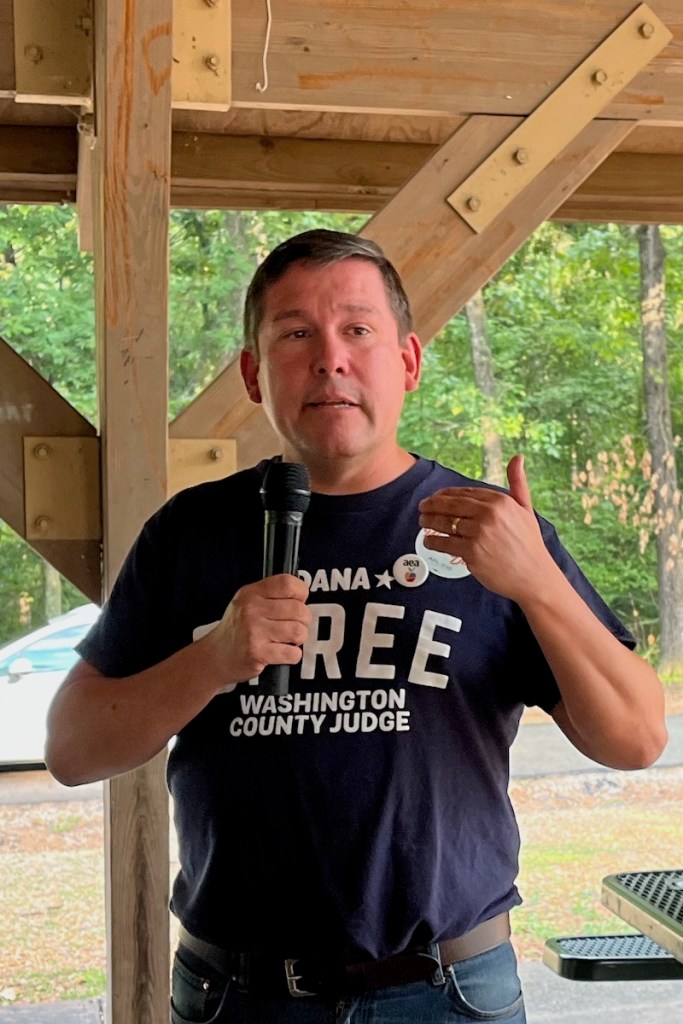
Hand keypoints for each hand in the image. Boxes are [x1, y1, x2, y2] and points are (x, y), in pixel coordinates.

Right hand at [206, 574, 310, 688]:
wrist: (216, 656)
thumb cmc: (237, 629)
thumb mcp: (247, 602)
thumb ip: (271, 595)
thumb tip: (302, 597)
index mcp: (252, 593)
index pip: (288, 583)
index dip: (301, 593)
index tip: (298, 602)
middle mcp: (252, 609)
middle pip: (299, 610)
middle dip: (303, 621)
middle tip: (293, 625)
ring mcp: (254, 631)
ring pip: (298, 631)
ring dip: (298, 639)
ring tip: (287, 640)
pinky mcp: (257, 653)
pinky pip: (292, 653)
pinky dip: (292, 655)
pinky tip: (281, 652)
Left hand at [418, 455, 552, 602]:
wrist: (534, 576)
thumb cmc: (529, 543)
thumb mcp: (526, 508)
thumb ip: (518, 482)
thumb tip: (518, 457)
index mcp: (500, 501)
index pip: (465, 493)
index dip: (446, 494)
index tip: (436, 497)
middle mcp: (488, 514)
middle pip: (451, 505)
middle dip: (432, 505)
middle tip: (422, 507)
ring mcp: (479, 534)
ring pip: (444, 523)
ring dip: (428, 521)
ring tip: (422, 522)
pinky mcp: (471, 553)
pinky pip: (444, 543)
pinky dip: (433, 541)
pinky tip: (428, 541)